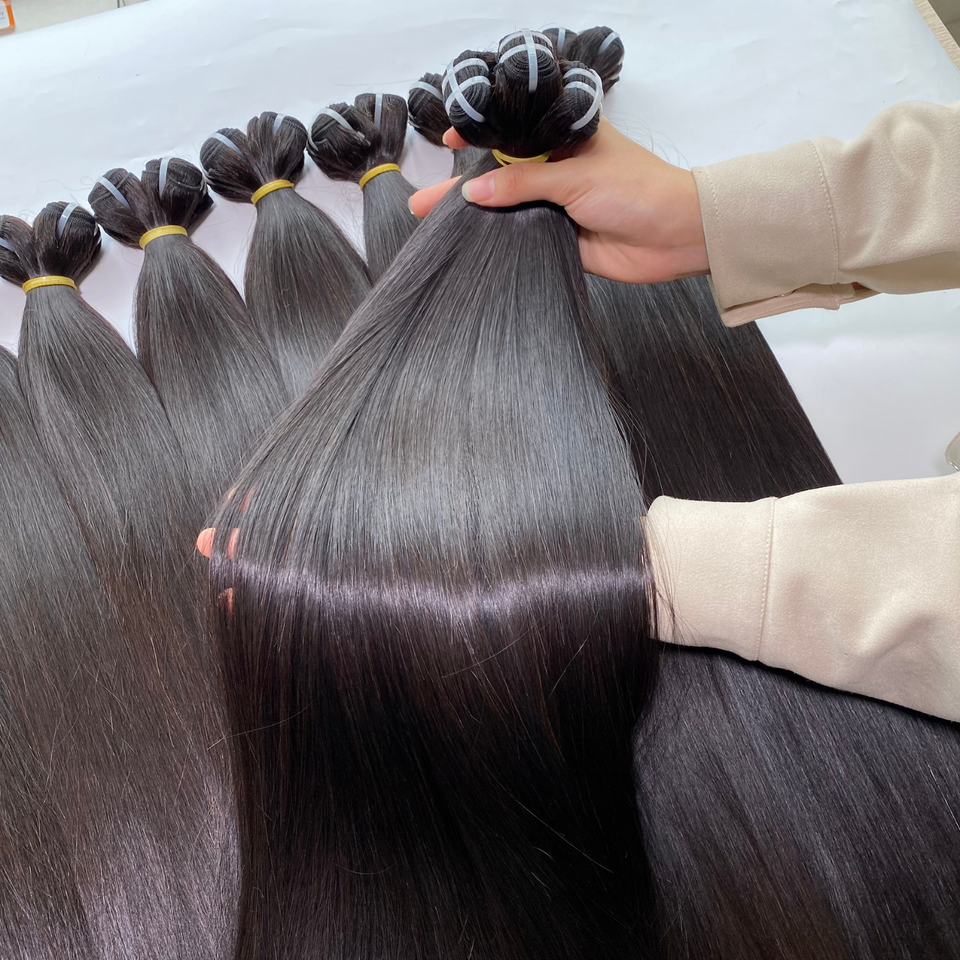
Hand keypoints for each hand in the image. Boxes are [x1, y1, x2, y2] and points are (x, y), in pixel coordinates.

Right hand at [408, 118, 708, 284]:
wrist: (675, 237)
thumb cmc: (638, 190)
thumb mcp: (575, 176)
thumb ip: (522, 182)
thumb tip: (474, 192)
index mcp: (563, 137)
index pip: (512, 131)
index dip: (479, 136)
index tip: (448, 143)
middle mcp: (557, 168)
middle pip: (500, 174)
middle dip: (464, 187)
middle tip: (424, 202)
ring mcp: (556, 204)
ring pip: (508, 209)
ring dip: (476, 218)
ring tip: (433, 225)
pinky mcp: (559, 238)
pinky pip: (521, 238)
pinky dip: (498, 242)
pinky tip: (468, 247)